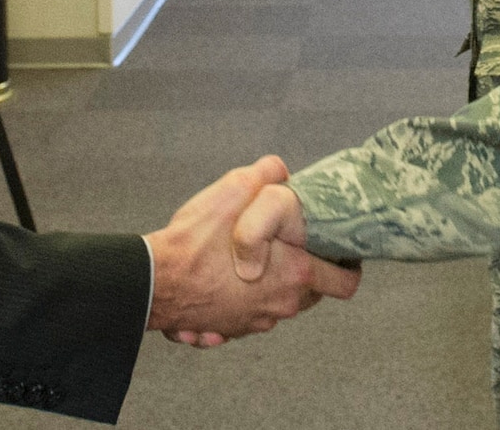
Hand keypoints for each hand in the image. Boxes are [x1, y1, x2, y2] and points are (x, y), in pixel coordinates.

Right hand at [146, 157, 357, 345]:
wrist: (153, 283)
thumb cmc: (194, 242)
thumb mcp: (234, 189)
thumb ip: (267, 174)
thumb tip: (281, 171)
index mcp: (294, 274)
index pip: (345, 283)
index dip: (347, 266)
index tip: (337, 252)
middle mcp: (280, 305)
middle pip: (312, 293)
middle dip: (303, 270)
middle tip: (285, 247)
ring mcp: (255, 322)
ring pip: (277, 302)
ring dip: (268, 283)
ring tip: (245, 260)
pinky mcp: (230, 329)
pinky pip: (246, 313)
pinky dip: (239, 298)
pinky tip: (219, 278)